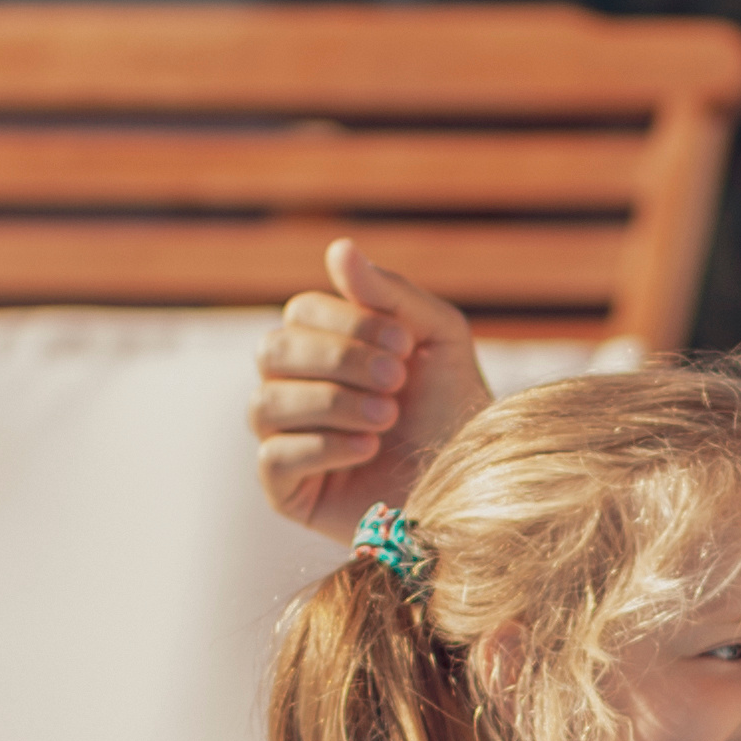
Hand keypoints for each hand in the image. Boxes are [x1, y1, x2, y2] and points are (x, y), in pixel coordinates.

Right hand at [254, 238, 489, 542]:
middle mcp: (296, 390)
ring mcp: (286, 441)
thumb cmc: (457, 412)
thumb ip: (390, 293)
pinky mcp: (287, 492)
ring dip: (332, 403)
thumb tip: (338, 248)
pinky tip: (369, 448)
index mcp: (324, 348)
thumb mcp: (438, 338)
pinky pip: (273, 458)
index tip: (407, 346)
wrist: (475, 489)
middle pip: (272, 351)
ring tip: (387, 417)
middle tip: (396, 380)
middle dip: (339, 360)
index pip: (301, 313)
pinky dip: (322, 446)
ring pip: (265, 403)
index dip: (349, 322)